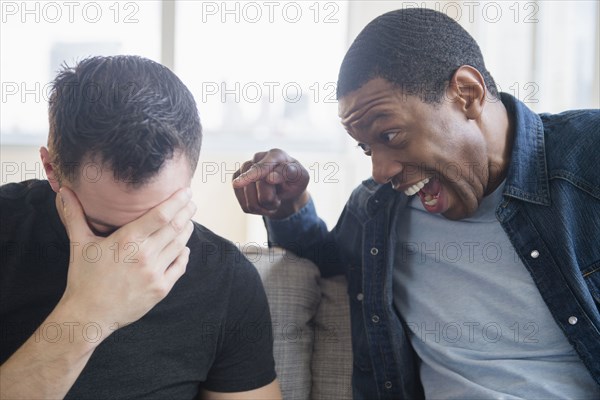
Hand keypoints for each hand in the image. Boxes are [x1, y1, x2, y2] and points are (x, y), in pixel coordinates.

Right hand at [55, 186, 195, 333]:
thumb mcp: (80, 244)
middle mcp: (145, 255)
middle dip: (186, 212)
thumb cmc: (84, 278)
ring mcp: (155, 273)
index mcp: (128, 240)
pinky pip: (180, 267)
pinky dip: (184, 254)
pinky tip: (184, 247)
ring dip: (186, 230)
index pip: (161, 215)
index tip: (186, 191)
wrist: (89, 315)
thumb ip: (75, 215)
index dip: (176, 201)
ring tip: (188, 221)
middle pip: (175, 227)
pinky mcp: (161, 289)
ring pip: (179, 245)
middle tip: (190, 203)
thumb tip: (64, 191)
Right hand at [232, 149, 309, 218]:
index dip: (258, 174)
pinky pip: (245, 206)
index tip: (260, 180)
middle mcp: (257, 158)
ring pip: (250, 200)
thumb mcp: (301, 178)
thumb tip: (269, 177)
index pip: (265, 166)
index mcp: (276, 154)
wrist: (285, 187)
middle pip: (257, 187)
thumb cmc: (294, 180)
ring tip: (272, 200)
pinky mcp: (235, 180)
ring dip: (264, 207)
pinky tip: (262, 203)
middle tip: (279, 199)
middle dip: (271, 200)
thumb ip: (288, 174)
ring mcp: (244, 168)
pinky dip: (256, 210)